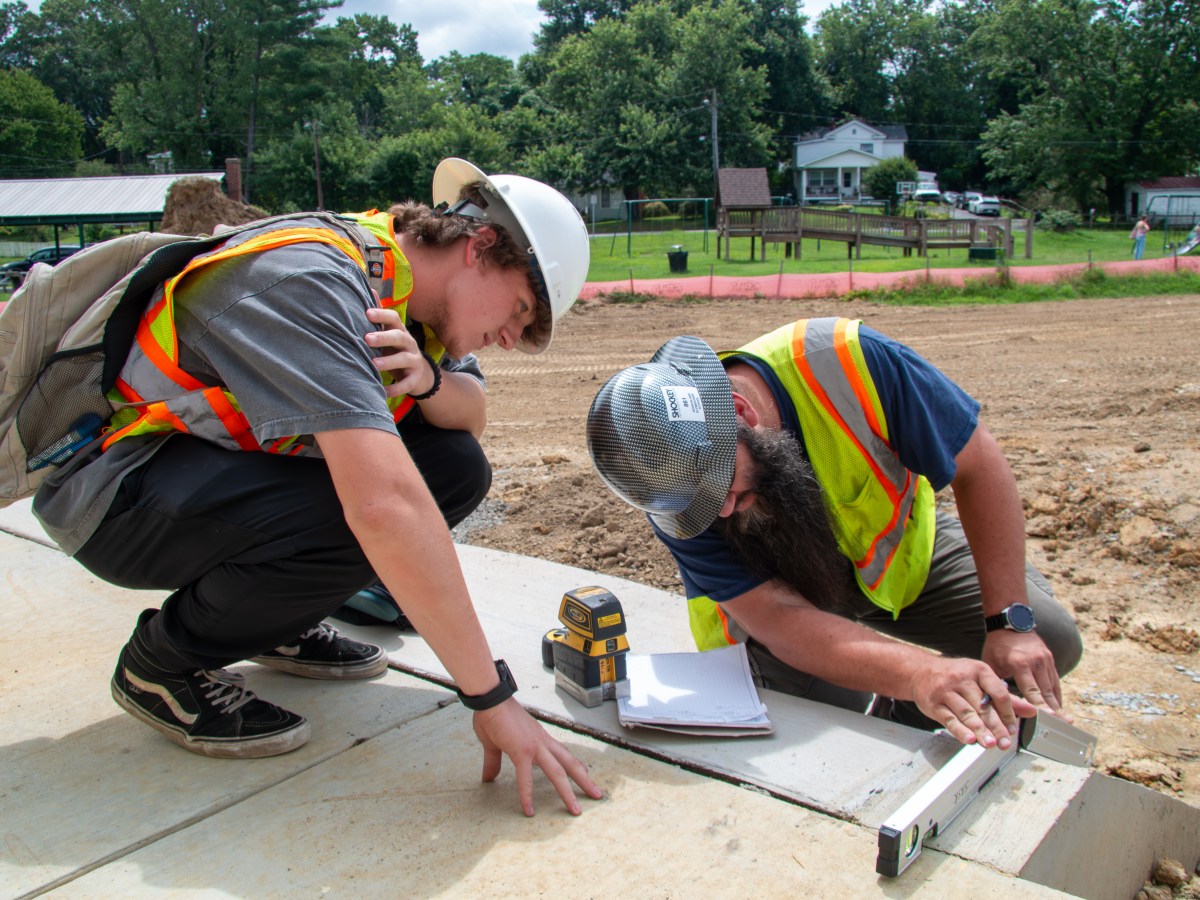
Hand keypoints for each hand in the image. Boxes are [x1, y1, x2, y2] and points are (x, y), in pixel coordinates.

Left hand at [364, 306, 436, 398]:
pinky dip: (395, 388)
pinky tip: (383, 392)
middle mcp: (409, 344)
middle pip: (399, 337)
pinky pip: (407, 384)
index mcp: (400, 331)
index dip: (382, 315)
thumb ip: (380, 316)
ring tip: (373, 364)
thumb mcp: (391, 333)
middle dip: (383, 337)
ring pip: (404, 360)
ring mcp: (414, 361)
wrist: (421, 373)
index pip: (394, 319)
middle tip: (366, 339)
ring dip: (389, 362)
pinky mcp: (415, 378)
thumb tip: (368, 289)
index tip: (367, 313)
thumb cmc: (397, 349)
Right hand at [472, 698, 603, 815]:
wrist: (490, 699)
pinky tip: (529, 810)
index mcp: (539, 738)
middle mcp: (542, 742)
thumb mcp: (496, 743)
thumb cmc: (493, 715)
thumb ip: (494, 761)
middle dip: (584, 781)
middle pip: (569, 764)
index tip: (587, 774)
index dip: (576, 765)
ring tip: (576, 810)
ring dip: (568, 792)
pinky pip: (525, 777)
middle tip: (597, 795)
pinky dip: (527, 795)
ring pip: (557, 772)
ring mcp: (534, 747)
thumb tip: (488, 778)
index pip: (563, 753)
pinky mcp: (521, 751)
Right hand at [908, 657, 1037, 748]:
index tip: (1013, 729)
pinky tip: (970, 740)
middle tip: (1005, 743)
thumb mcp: (980, 679)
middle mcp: (962, 678)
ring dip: (980, 731)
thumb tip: (1032, 711)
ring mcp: (946, 691)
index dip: (1008, 713)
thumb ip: (1005, 696)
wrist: (920, 671)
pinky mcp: (933, 704)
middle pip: (983, 706)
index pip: (998, 693)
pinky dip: (960, 731)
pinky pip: (949, 719)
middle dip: (996, 727)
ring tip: (990, 744)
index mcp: (979, 670)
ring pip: (966, 714)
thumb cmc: (955, 676)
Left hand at [982, 629, 1069, 719]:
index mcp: (1020, 663)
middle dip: (1055, 710)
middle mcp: (1036, 662)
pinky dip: (1056, 694)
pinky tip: (1058, 706)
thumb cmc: (997, 646)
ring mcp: (1046, 660)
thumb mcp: (991, 664)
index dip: (1040, 706)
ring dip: (1057, 704)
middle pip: (1047, 692)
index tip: (1049, 718)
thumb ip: (995, 684)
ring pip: (1053, 687)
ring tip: (1064, 721)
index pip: (1032, 691)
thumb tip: (993, 706)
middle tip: (1064, 725)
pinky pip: (1055, 681)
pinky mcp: (1050, 659)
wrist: (1010, 624)